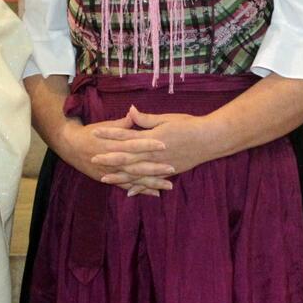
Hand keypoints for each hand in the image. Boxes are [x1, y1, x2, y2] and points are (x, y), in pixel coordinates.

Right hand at [58, 111, 174, 193]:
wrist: (71, 145)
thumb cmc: (92, 132)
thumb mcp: (106, 124)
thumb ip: (123, 123)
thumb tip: (134, 112)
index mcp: (114, 143)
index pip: (134, 143)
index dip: (148, 144)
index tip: (164, 144)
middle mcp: (113, 159)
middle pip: (136, 164)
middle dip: (154, 168)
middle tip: (172, 168)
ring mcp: (111, 171)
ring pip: (134, 178)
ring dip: (151, 182)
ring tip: (168, 186)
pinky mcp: (109, 179)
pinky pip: (127, 186)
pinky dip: (139, 190)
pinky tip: (154, 193)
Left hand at [91, 107, 210, 186]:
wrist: (210, 139)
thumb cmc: (189, 125)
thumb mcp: (167, 118)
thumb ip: (147, 119)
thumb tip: (130, 110)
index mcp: (152, 138)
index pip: (125, 136)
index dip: (109, 134)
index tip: (95, 133)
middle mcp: (154, 154)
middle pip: (126, 157)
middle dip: (109, 158)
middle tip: (93, 159)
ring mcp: (161, 165)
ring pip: (136, 173)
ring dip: (119, 176)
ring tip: (104, 179)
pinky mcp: (169, 172)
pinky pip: (150, 182)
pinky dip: (139, 187)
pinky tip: (129, 192)